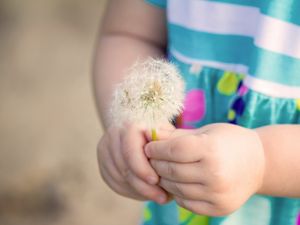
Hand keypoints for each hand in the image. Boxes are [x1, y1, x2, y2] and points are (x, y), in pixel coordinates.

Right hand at [97, 123, 167, 203]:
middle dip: (144, 186)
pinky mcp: (103, 165)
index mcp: (129, 127)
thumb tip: (171, 162)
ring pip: (119, 178)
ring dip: (139, 191)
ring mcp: (105, 151)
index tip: (156, 181)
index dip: (142, 169)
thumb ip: (167, 144)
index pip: (130, 151)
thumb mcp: (165, 132)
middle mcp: (113, 137)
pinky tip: (145, 193)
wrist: (135, 128)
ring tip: (157, 196)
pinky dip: (131, 191)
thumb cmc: (157, 132)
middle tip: (162, 197)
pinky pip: (115, 184)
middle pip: (125, 168)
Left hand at [145, 123, 264, 215]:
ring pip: (176, 188)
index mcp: (211, 149)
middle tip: (151, 159)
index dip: (156, 149)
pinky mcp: (219, 208)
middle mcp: (215, 173)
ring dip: (164, 180)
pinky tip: (177, 183)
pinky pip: (186, 203)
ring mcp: (217, 194)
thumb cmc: (228, 141)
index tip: (148, 147)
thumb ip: (176, 135)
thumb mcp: (205, 132)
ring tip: (161, 171)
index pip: (173, 150)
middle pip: (172, 170)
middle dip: (156, 164)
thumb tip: (150, 133)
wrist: (259, 163)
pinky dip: (177, 193)